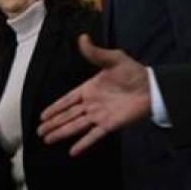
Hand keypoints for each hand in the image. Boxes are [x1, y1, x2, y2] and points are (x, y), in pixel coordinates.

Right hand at [38, 35, 151, 155]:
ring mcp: (99, 115)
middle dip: (53, 123)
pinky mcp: (109, 125)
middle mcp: (91, 104)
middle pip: (67, 115)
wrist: (151, 88)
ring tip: (47, 140)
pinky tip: (72, 152)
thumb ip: (96, 53)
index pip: (67, 100)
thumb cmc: (133, 72)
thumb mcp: (113, 59)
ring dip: (61, 133)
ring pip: (75, 126)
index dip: (55, 107)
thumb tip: (82, 37)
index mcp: (89, 89)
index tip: (42, 116)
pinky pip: (93, 135)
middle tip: (38, 131)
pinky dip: (83, 144)